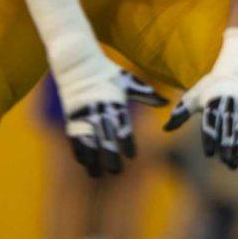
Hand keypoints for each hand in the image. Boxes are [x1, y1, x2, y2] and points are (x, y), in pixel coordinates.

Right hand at [56, 61, 158, 177]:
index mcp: (114, 102)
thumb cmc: (107, 73)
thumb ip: (147, 95)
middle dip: (110, 156)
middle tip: (116, 171)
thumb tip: (166, 103)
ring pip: (87, 141)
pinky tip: (84, 162)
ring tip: (97, 175)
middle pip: (105, 137)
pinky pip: (74, 137)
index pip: (122, 126)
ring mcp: (82, 114)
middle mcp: (98, 110)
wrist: (77, 63)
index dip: (126, 142)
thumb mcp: (129, 81)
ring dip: (92, 159)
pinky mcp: (71, 116)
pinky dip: (78, 150)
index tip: (131, 156)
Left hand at [164, 27, 237, 166]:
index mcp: (212, 102)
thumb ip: (180, 114)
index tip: (210, 154)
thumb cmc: (210, 87)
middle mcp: (227, 107)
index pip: (211, 123)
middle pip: (227, 129)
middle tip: (224, 160)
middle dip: (227, 145)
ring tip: (234, 163)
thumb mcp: (193, 97)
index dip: (211, 139)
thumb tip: (164, 129)